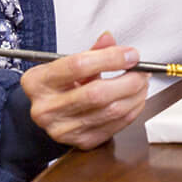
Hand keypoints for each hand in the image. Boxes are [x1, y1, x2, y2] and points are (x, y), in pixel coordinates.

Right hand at [20, 31, 147, 149]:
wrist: (46, 114)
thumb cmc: (57, 86)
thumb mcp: (65, 65)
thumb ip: (91, 52)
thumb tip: (110, 39)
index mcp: (38, 82)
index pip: (78, 66)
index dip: (111, 58)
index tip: (131, 54)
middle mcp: (47, 108)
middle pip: (97, 93)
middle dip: (129, 80)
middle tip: (142, 71)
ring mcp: (63, 129)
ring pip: (110, 111)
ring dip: (135, 95)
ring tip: (142, 83)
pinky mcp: (80, 141)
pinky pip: (115, 126)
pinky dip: (132, 110)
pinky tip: (135, 99)